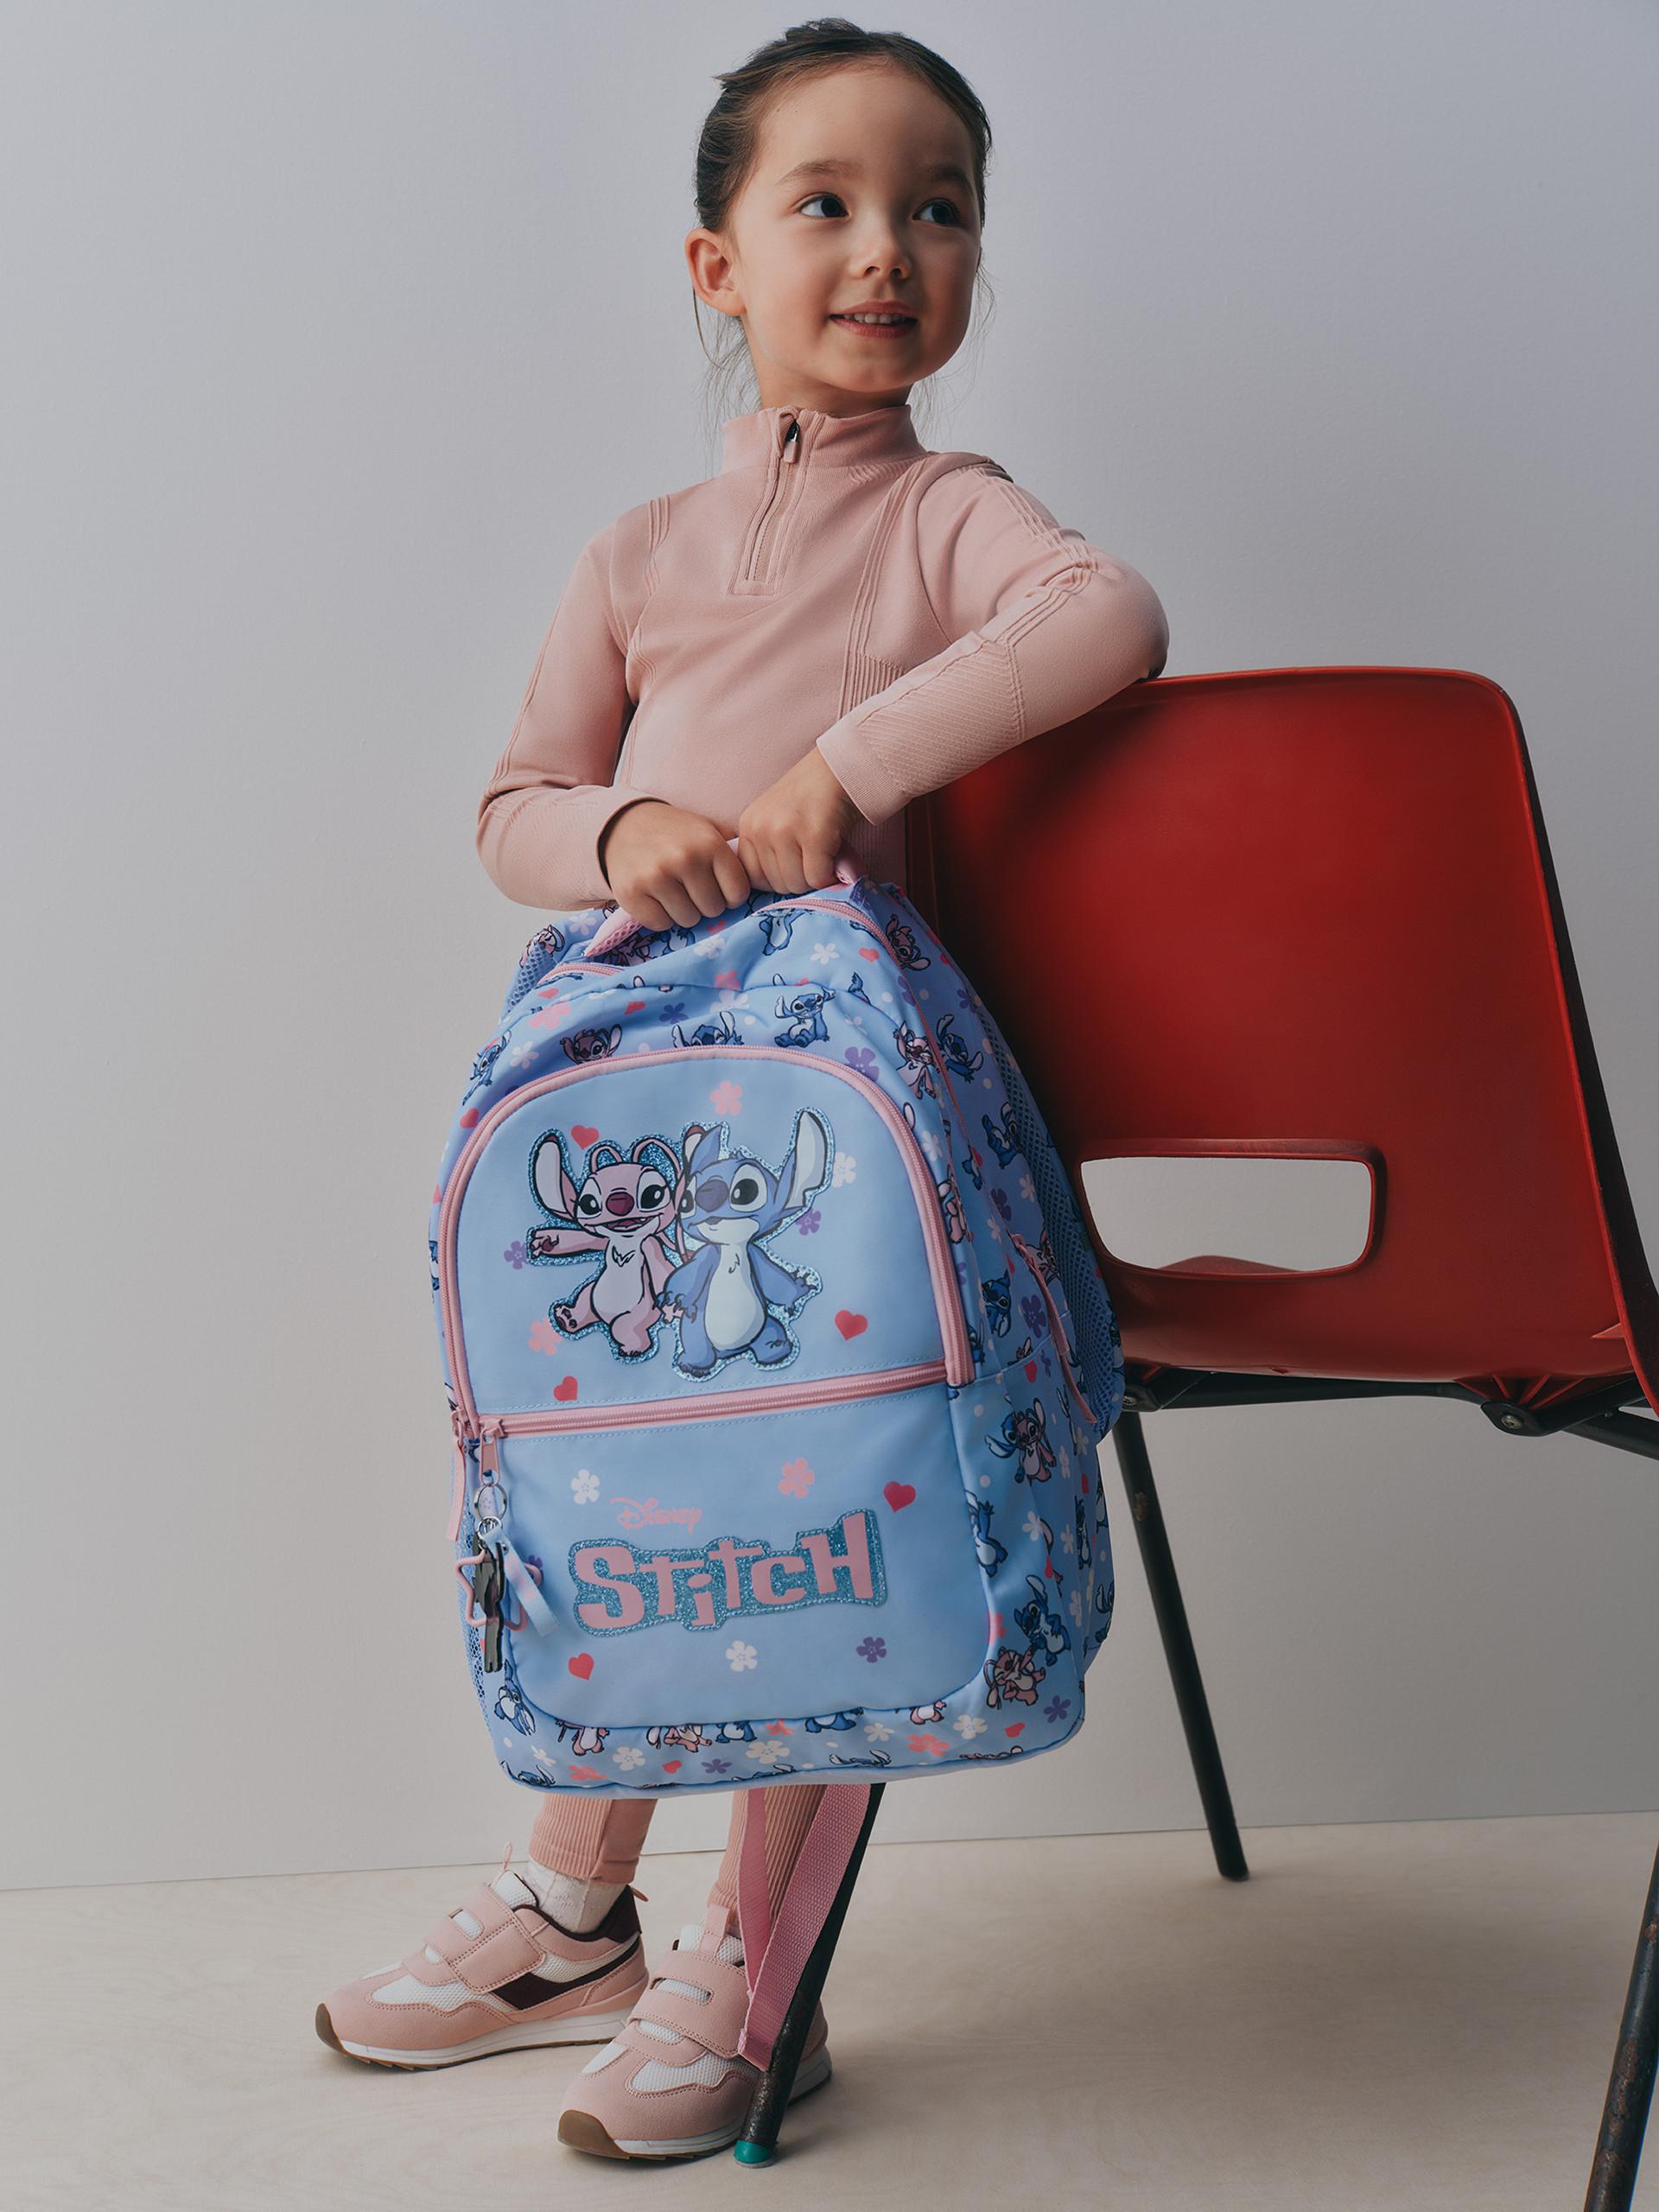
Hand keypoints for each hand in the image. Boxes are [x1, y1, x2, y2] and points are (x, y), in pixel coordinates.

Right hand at [598, 799, 752, 931]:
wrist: (623, 825)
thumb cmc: (675, 833)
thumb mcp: (708, 830)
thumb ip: (733, 854)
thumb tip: (762, 883)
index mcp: (709, 843)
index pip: (738, 894)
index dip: (730, 895)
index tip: (718, 887)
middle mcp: (685, 859)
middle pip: (713, 910)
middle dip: (705, 903)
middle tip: (691, 888)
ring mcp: (656, 877)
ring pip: (688, 920)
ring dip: (683, 911)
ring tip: (673, 891)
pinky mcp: (632, 894)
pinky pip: (660, 924)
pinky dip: (660, 916)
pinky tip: (655, 897)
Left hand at [736, 747, 864, 896]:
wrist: (843, 766)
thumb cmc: (815, 796)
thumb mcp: (779, 819)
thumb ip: (772, 852)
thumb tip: (779, 902)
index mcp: (749, 826)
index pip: (752, 879)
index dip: (777, 879)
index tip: (796, 866)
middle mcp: (761, 828)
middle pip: (776, 885)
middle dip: (799, 879)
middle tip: (815, 857)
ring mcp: (785, 831)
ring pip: (796, 884)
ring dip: (816, 877)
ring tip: (825, 853)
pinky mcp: (813, 834)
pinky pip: (818, 877)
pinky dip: (831, 874)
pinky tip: (836, 853)